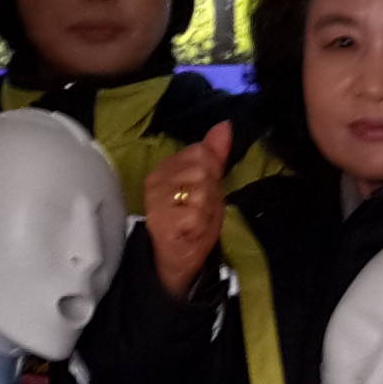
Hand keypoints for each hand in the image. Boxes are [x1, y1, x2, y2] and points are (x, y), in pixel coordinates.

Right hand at [147, 122, 232, 298]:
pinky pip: (197, 214)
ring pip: (202, 191)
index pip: (201, 152)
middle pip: (203, 170)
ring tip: (197, 221)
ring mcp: (158, 200)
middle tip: (202, 210)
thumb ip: (214, 155)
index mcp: (164, 168)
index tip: (204, 191)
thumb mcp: (208, 185)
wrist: (178, 259)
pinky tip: (193, 231)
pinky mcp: (163, 221)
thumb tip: (225, 125)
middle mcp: (157, 181)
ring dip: (208, 210)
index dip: (212, 173)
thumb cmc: (192, 221)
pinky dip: (202, 224)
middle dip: (212, 192)